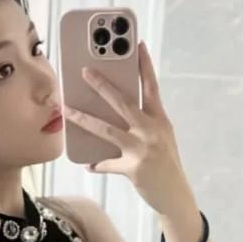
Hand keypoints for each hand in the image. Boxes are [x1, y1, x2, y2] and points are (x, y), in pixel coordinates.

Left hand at [62, 41, 191, 214]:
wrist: (176, 196)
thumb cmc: (167, 166)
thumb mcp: (161, 140)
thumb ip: (144, 125)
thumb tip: (116, 115)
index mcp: (160, 120)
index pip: (151, 87)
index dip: (144, 65)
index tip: (137, 44)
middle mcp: (152, 130)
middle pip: (124, 102)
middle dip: (102, 86)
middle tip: (85, 71)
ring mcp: (142, 149)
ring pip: (107, 129)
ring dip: (83, 118)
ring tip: (66, 109)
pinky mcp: (133, 168)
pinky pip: (107, 164)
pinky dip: (96, 164)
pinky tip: (87, 164)